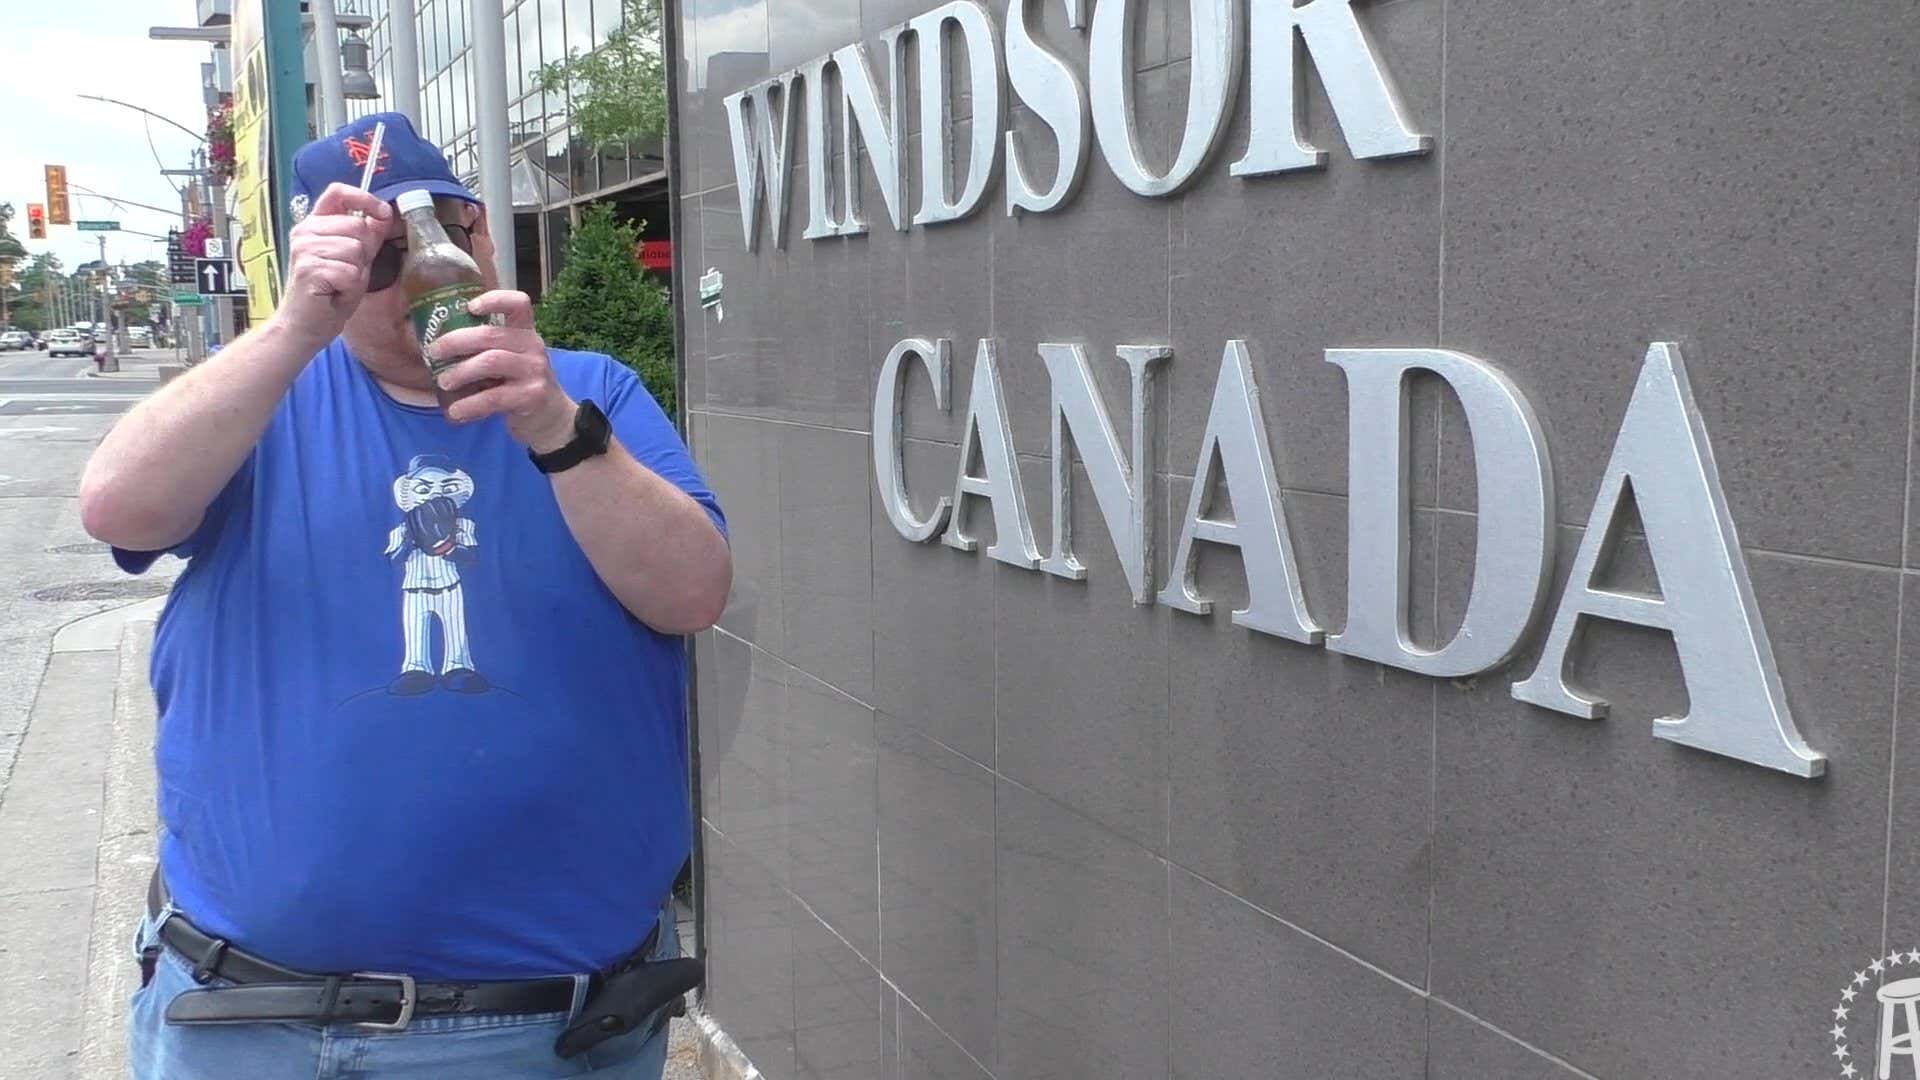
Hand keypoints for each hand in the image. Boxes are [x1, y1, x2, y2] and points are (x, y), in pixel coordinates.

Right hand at [274, 184, 391, 340]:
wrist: (305, 326)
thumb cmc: (329, 293)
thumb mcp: (355, 260)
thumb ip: (368, 236)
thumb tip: (384, 213)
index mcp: (315, 224)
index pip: (337, 192)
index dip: (364, 198)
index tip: (382, 212)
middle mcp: (305, 231)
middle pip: (358, 227)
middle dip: (363, 255)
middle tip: (346, 273)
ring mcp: (304, 249)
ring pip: (356, 250)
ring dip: (356, 274)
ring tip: (339, 284)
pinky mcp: (309, 269)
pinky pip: (350, 272)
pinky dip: (350, 288)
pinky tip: (335, 294)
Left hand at [431, 291, 577, 449]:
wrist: (551, 419)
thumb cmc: (520, 384)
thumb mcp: (511, 360)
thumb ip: (486, 349)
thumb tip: (437, 345)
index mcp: (526, 332)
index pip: (518, 303)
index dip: (494, 300)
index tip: (470, 307)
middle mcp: (533, 347)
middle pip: (491, 334)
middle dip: (456, 341)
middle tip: (434, 352)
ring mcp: (535, 371)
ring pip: (491, 361)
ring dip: (461, 371)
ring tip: (443, 382)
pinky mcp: (532, 396)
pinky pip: (494, 397)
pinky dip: (470, 404)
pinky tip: (456, 411)